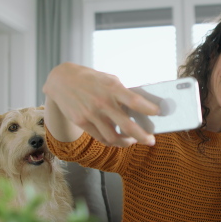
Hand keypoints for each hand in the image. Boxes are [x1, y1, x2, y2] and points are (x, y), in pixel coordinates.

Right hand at [43, 62, 159, 146]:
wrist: (61, 80)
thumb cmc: (91, 79)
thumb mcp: (109, 79)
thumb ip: (123, 92)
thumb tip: (142, 106)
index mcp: (112, 88)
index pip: (135, 101)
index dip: (149, 109)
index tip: (160, 113)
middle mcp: (102, 102)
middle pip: (127, 125)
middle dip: (143, 136)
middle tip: (151, 141)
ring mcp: (91, 114)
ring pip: (113, 137)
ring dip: (126, 142)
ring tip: (134, 140)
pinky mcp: (82, 122)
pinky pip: (101, 138)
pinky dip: (112, 141)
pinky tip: (118, 139)